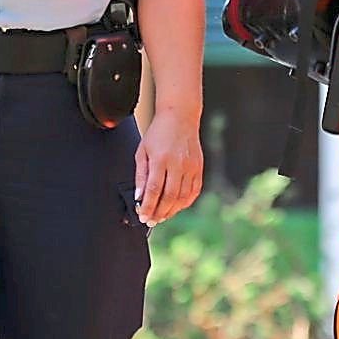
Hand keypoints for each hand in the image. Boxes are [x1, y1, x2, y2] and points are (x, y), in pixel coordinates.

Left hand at [132, 110, 204, 225]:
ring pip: (182, 197)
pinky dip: (184, 202)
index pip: (154, 190)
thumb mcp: (143, 151)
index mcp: (161, 159)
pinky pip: (193, 192)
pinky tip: (175, 206)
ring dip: (171, 210)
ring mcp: (191, 167)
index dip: (148, 206)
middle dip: (159, 212)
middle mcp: (178, 164)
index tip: (142, 217)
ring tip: (161, 216)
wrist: (180, 117)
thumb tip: (139, 197)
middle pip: (169, 197)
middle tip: (151, 221)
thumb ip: (141, 175)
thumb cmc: (158, 134)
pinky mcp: (199, 168)